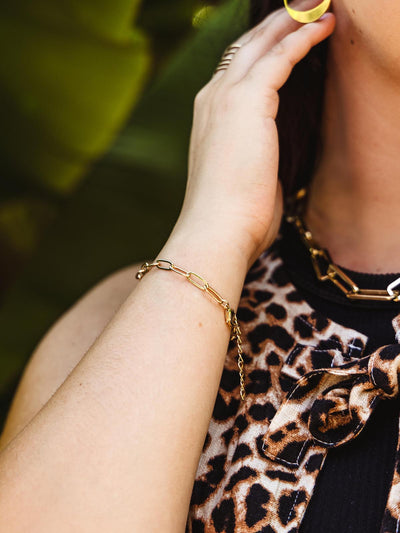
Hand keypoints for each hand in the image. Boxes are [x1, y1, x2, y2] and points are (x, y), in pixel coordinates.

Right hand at [172, 0, 334, 269]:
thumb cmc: (232, 214)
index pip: (234, 72)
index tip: (283, 39)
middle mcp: (211, 99)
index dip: (260, 51)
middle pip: (245, 48)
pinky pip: (281, 56)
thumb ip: (251, 155)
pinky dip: (303, 38)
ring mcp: (226, 97)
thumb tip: (267, 158)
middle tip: (303, 6)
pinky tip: (324, 28)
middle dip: (275, 24)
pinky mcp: (247, 100)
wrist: (217, 229)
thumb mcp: (241, 176)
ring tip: (317, 6)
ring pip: (262, 43)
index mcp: (208, 118)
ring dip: (291, 20)